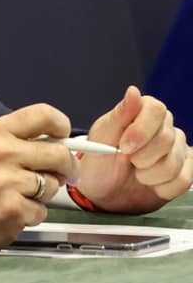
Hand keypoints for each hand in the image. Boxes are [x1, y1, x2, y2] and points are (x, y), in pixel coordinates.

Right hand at [0, 102, 81, 251]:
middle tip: (59, 175)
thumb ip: (25, 141)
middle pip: (60, 154)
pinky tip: (14, 210)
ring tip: (21, 194)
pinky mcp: (13, 209)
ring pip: (53, 185)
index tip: (62, 140)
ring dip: (44, 194)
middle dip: (66, 168)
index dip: (62, 127)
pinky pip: (43, 210)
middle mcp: (2, 152)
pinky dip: (33, 213)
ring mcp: (7, 181)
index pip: (44, 114)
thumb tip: (66, 147)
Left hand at [75, 85, 192, 214]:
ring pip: (175, 163)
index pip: (156, 109)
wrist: (103, 191)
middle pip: (167, 138)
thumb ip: (119, 116)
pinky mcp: (186, 171)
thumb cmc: (99, 161)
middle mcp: (165, 127)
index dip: (142, 130)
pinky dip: (162, 188)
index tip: (125, 147)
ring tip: (137, 173)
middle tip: (127, 161)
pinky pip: (183, 180)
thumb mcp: (101, 139)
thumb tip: (134, 91)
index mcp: (142, 112)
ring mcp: (178, 149)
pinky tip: (151, 184)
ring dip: (149, 175)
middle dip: (141, 157)